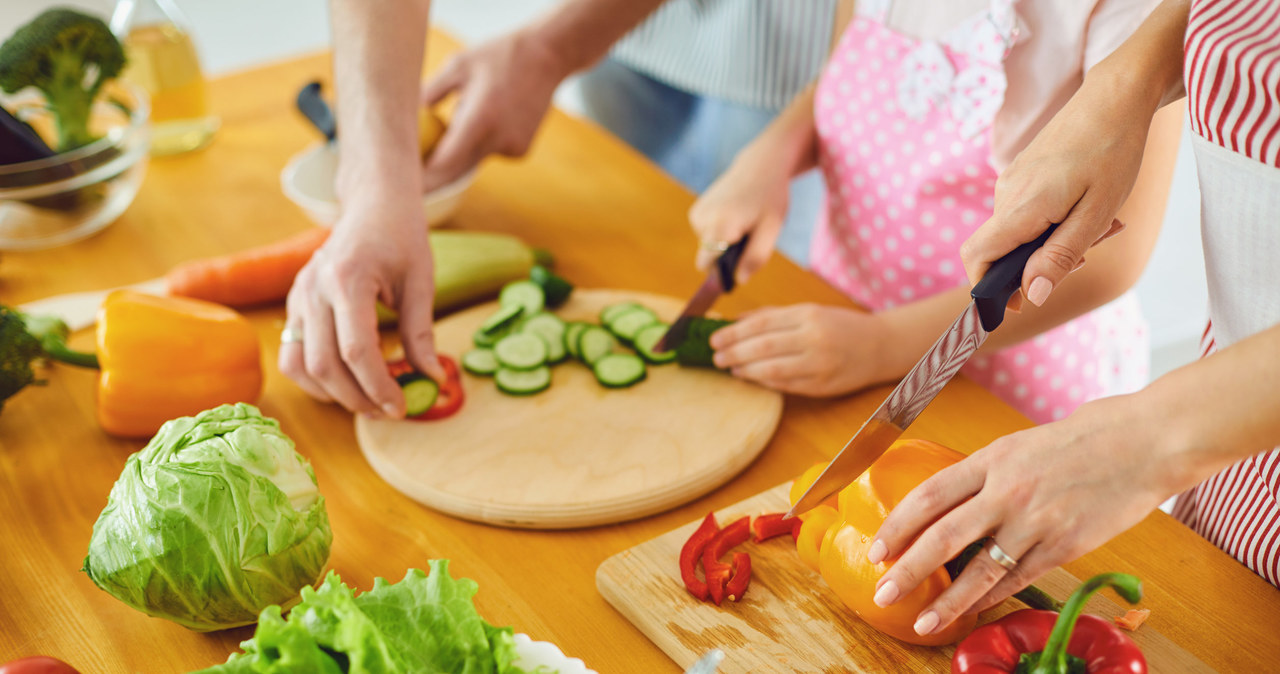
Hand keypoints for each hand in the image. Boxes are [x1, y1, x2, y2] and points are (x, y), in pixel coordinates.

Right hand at [279, 194, 444, 416]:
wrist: (373, 205)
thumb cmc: (402, 238)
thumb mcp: (421, 282)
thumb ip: (421, 334)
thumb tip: (431, 378)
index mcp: (349, 279)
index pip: (357, 351)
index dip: (379, 386)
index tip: (401, 408)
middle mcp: (315, 289)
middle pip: (325, 364)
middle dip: (358, 398)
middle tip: (389, 411)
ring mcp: (298, 297)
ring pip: (300, 366)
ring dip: (333, 394)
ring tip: (368, 402)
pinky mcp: (294, 305)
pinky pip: (292, 354)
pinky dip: (314, 379)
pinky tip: (345, 385)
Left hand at [418, 29, 569, 190]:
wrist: (547, 57)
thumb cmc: (498, 56)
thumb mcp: (458, 66)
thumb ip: (430, 93)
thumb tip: (404, 116)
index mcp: (480, 119)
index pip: (445, 162)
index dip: (423, 178)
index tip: (404, 186)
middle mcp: (498, 140)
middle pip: (456, 171)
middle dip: (433, 179)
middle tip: (409, 186)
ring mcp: (512, 149)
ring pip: (473, 161)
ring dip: (458, 153)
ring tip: (470, 115)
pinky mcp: (520, 151)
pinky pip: (489, 154)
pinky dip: (480, 144)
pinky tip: (489, 115)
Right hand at [688, 143, 792, 282]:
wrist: (760, 166)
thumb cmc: (769, 197)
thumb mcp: (771, 230)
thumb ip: (755, 257)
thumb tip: (739, 280)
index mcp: (718, 226)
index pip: (707, 265)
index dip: (722, 272)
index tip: (739, 267)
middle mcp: (701, 220)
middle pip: (709, 257)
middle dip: (728, 255)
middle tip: (750, 235)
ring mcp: (696, 214)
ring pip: (709, 246)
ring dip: (726, 241)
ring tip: (744, 221)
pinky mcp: (696, 211)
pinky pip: (707, 235)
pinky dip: (721, 231)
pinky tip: (735, 214)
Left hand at [709, 304, 892, 395]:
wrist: (880, 346)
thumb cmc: (840, 326)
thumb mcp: (809, 311)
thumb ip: (773, 315)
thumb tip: (735, 320)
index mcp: (808, 315)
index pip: (761, 324)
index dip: (734, 332)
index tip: (715, 338)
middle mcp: (813, 338)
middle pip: (763, 346)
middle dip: (734, 352)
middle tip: (716, 356)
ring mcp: (819, 364)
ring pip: (772, 369)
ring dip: (746, 370)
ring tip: (730, 368)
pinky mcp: (822, 386)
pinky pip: (786, 385)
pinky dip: (765, 382)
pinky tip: (751, 378)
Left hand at [868, 394, 1184, 637]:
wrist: (1145, 441)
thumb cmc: (1085, 438)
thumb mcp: (1022, 444)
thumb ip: (988, 473)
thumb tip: (953, 502)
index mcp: (993, 459)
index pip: (930, 495)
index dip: (897, 525)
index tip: (877, 549)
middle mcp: (1008, 490)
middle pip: (943, 536)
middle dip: (907, 568)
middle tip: (882, 591)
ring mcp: (1037, 520)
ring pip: (980, 570)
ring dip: (947, 601)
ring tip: (923, 621)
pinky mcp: (1066, 545)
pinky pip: (1019, 578)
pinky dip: (992, 597)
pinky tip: (973, 610)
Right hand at [960, 68, 1152, 309]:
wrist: (1114, 98)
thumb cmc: (1112, 153)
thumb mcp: (1095, 215)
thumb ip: (1059, 256)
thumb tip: (1033, 296)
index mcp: (1020, 207)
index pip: (976, 257)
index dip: (986, 288)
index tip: (1016, 305)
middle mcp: (1006, 194)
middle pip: (1001, 250)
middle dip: (1037, 264)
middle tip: (1087, 254)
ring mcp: (1012, 182)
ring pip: (1019, 232)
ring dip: (1053, 241)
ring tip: (1100, 224)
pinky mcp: (1023, 174)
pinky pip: (1028, 212)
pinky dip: (1054, 221)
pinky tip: (1088, 206)